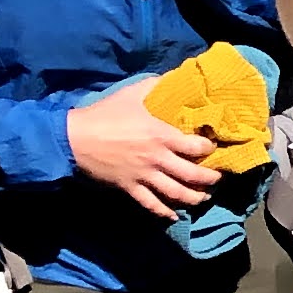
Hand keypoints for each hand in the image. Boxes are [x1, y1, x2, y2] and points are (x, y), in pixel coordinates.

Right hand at [69, 83, 221, 214]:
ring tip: (204, 197)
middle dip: (211, 178)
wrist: (73, 139)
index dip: (210, 148)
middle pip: (193, 175)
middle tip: (218, 178)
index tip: (214, 147)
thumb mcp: (133, 93)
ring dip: (194, 198)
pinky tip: (174, 215)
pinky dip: (164, 212)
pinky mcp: (129, 187)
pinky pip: (150, 204)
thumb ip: (156, 85)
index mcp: (162, 135)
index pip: (198, 147)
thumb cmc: (104, 114)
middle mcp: (157, 159)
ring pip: (176, 193)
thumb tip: (175, 76)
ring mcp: (143, 176)